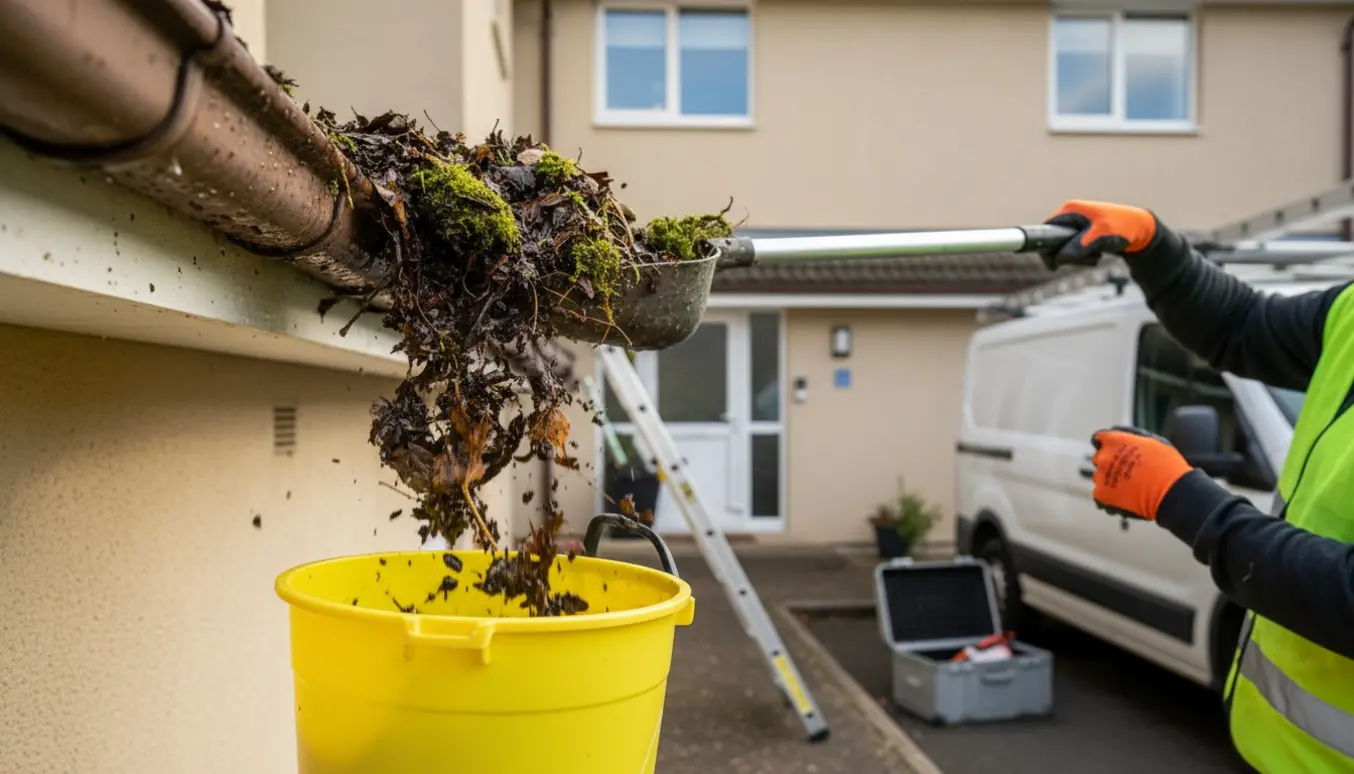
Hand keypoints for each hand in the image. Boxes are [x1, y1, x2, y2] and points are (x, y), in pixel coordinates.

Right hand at [1040, 200, 1159, 269]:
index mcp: (1070, 210)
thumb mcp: (1101, 236)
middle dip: (1067, 255)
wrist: (1141, 230)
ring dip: (1078, 258)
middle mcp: (1070, 216)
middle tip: (1085, 258)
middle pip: (1054, 243)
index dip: (1045, 248)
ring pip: (1064, 250)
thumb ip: (1079, 246)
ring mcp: (1076, 226)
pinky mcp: (1082, 235)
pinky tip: (1098, 253)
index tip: (1053, 264)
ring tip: (1096, 254)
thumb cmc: (1122, 227)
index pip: (1045, 230)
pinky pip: (1074, 252)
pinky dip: (1084, 257)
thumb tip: (1059, 259)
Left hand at [1089, 426, 1193, 520]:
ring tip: (1130, 487)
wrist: (1172, 492)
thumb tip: (1118, 436)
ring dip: (1110, 480)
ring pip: (1100, 477)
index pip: (1098, 438)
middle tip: (1128, 471)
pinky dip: (1109, 497)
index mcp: (1113, 440)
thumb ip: (1130, 437)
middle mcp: (1103, 457)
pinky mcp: (1101, 495)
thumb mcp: (1151, 441)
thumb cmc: (1167, 465)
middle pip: (1100, 459)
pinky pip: (1100, 495)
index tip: (1114, 450)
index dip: (1107, 444)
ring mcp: (1100, 477)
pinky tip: (1124, 499)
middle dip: (1111, 463)